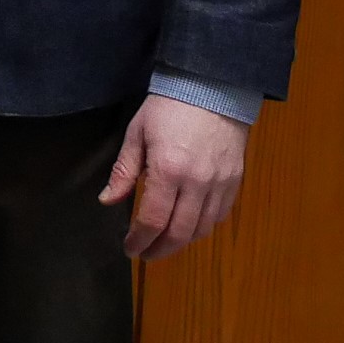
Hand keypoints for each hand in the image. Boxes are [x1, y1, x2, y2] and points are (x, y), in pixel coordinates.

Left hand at [99, 94, 248, 259]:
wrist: (212, 88)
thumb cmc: (167, 108)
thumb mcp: (136, 135)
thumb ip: (124, 172)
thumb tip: (108, 201)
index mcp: (168, 172)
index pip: (153, 220)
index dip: (139, 240)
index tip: (130, 248)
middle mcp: (197, 184)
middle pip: (180, 233)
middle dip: (160, 249)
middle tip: (145, 254)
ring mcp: (220, 184)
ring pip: (203, 228)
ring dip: (182, 242)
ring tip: (164, 243)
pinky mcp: (235, 181)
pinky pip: (221, 215)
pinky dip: (203, 227)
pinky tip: (189, 226)